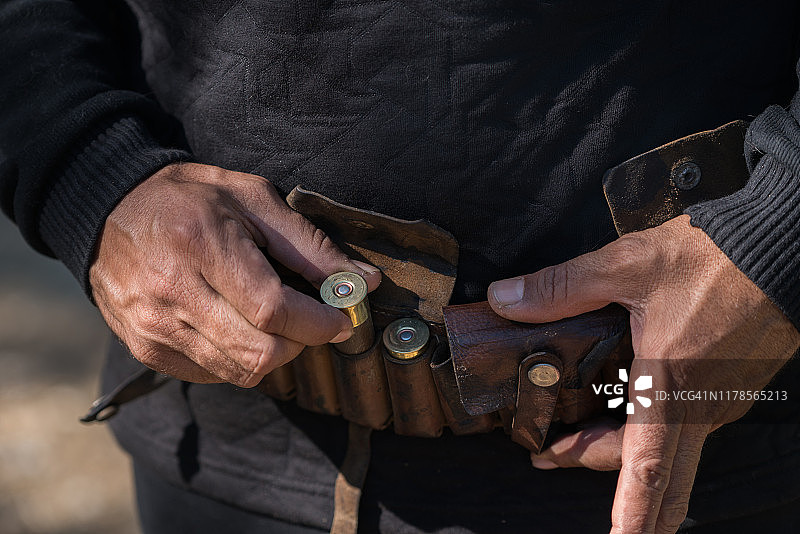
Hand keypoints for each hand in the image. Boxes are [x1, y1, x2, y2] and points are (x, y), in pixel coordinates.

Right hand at [89, 162, 379, 386]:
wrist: (108, 210)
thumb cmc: (191, 198)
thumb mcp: (254, 200)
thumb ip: (311, 245)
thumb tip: (365, 283)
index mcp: (202, 247)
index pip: (273, 310)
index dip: (319, 322)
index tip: (342, 316)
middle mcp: (172, 294)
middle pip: (260, 353)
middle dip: (301, 342)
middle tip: (310, 318)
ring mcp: (154, 328)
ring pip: (241, 372)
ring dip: (274, 353)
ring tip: (274, 319)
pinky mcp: (146, 349)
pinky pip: (214, 375)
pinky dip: (240, 359)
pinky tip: (238, 325)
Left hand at [487, 215, 799, 533]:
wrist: (776, 247)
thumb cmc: (710, 259)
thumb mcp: (626, 265)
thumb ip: (561, 287)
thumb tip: (505, 299)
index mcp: (670, 386)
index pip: (647, 469)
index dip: (632, 515)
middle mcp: (699, 406)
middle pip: (653, 473)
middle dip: (604, 482)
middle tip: (548, 458)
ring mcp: (719, 400)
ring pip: (669, 451)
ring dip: (625, 458)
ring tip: (575, 437)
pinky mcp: (729, 386)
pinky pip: (686, 428)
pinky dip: (652, 434)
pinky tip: (628, 410)